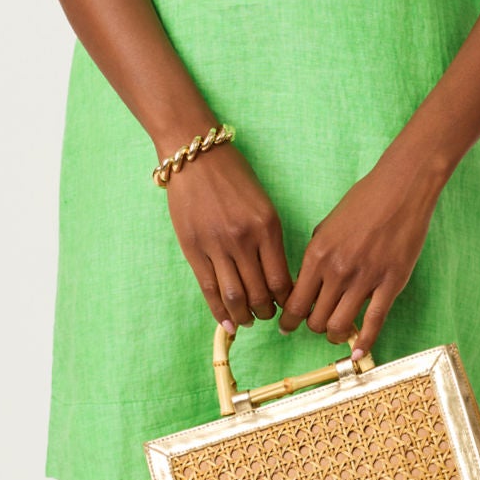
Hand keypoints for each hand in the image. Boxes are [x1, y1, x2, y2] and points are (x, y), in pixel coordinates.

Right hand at [163, 142, 293, 333]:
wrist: (196, 157)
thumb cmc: (234, 176)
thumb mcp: (263, 204)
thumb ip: (269, 239)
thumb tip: (276, 278)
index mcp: (267, 226)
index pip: (281, 279)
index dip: (286, 300)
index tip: (286, 306)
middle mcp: (243, 239)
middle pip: (259, 293)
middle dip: (265, 311)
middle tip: (266, 315)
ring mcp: (216, 245)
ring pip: (234, 296)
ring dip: (244, 315)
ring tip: (248, 320)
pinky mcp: (193, 249)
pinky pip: (209, 289)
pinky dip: (219, 311)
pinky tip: (227, 322)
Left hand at [278, 154, 443, 357]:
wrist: (400, 188)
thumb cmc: (363, 201)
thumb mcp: (327, 225)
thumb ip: (316, 255)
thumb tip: (308, 284)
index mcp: (317, 254)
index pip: (295, 302)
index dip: (289, 321)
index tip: (287, 327)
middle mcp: (337, 270)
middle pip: (316, 320)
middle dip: (313, 327)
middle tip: (317, 325)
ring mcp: (364, 279)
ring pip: (340, 326)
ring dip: (335, 335)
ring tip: (337, 332)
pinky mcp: (390, 284)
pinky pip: (374, 323)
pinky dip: (364, 344)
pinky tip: (359, 354)